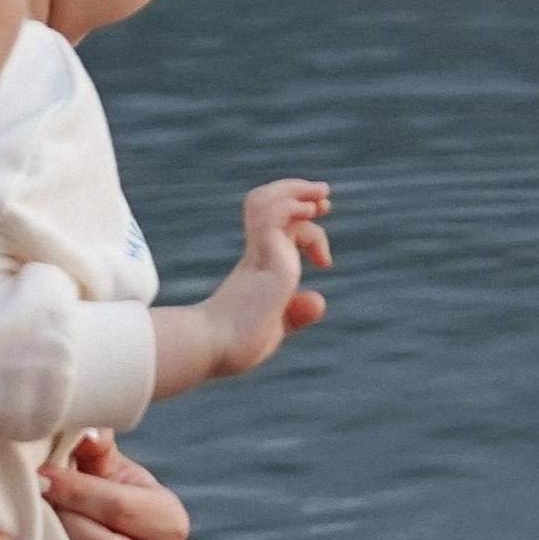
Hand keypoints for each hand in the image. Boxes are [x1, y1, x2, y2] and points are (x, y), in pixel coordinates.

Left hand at [44, 432, 191, 539]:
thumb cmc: (106, 498)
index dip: (76, 490)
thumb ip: (98, 450)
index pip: (120, 507)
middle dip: (65, 524)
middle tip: (34, 503)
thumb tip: (88, 432)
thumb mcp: (107, 471)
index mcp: (170, 521)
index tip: (40, 476)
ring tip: (36, 527)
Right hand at [158, 177, 332, 396]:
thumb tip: (318, 300)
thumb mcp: (275, 326)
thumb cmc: (237, 344)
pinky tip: (311, 215)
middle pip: (265, 203)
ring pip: (270, 201)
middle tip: (323, 196)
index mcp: (256, 267)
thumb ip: (295, 313)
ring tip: (323, 200)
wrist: (215, 347)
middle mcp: (255, 254)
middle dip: (296, 192)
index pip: (271, 224)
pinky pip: (277, 214)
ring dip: (299, 192)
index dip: (295, 213)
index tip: (317, 216)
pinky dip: (295, 206)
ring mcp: (259, 252)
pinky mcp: (264, 254)